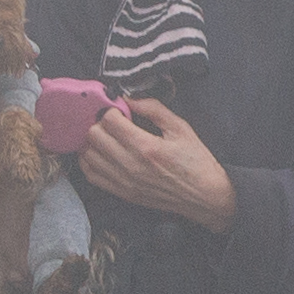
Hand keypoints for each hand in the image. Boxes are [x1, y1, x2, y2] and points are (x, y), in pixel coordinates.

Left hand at [76, 92, 234, 230]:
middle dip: (100, 124)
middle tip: (112, 123)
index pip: (109, 121)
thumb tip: (129, 98)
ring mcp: (123, 181)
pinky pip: (91, 175)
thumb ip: (154, 109)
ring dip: (93, 142)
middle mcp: (130, 165)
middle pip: (94, 136)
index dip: (112, 110)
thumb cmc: (196, 160)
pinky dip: (90, 162)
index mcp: (146, 146)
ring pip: (88, 155)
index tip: (120, 110)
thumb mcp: (180, 128)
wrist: (205, 195)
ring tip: (107, 137)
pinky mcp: (122, 193)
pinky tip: (100, 153)